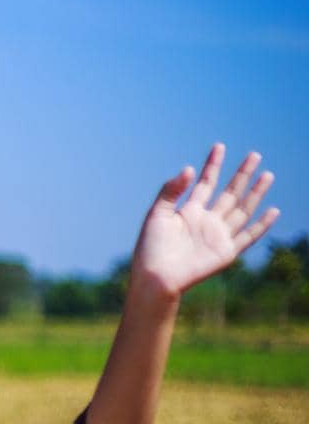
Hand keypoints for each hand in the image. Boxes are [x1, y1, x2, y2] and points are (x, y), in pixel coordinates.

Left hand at [129, 143, 279, 301]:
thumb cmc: (150, 249)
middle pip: (229, 193)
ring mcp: (217, 236)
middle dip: (241, 175)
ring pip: (242, 210)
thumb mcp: (157, 214)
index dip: (212, 165)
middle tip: (254, 155)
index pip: (205, 183)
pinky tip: (273, 211)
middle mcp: (206, 222)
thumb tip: (189, 169)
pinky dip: (261, 225)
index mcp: (188, 212)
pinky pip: (248, 236)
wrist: (155, 277)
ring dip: (255, 193)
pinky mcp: (226, 252)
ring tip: (267, 175)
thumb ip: (170, 191)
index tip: (219, 146)